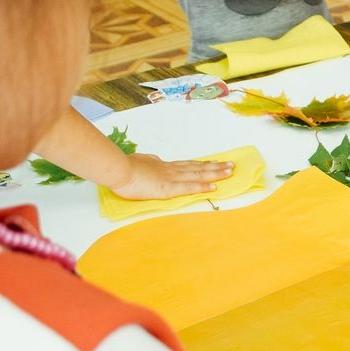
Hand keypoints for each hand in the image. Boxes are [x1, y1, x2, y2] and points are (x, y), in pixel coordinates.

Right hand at [107, 152, 233, 199]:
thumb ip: (151, 163)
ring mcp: (171, 178)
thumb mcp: (141, 161)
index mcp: (164, 166)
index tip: (214, 162)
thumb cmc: (124, 167)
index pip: (187, 165)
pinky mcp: (168, 188)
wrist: (118, 169)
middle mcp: (171, 170)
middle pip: (198, 167)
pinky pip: (189, 187)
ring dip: (215, 173)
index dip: (202, 164)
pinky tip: (214, 186)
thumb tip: (155, 161)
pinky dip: (203, 187)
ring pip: (198, 174)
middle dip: (215, 167)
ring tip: (229, 171)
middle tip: (231, 165)